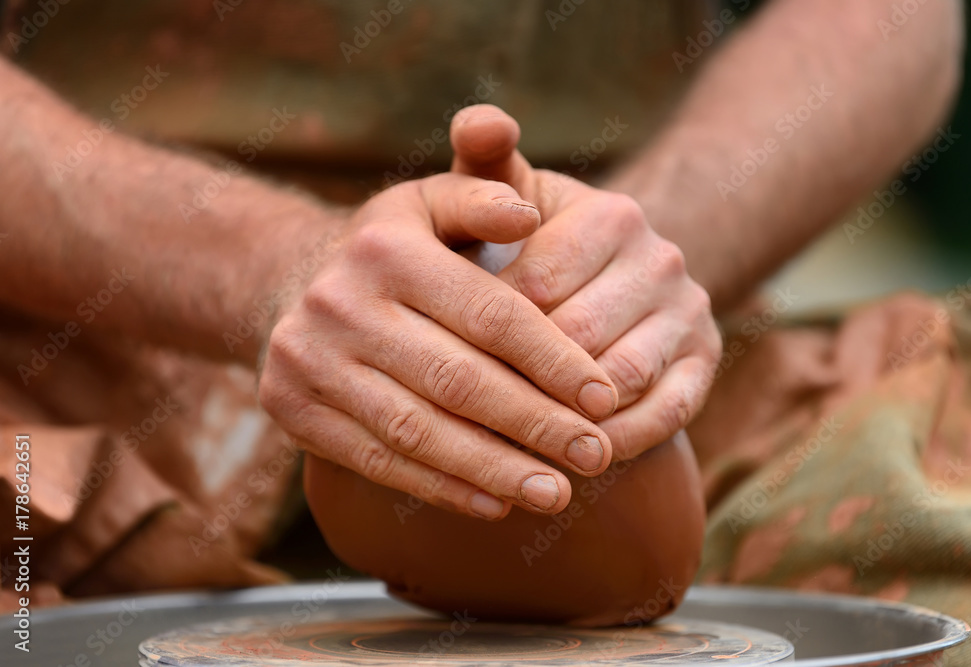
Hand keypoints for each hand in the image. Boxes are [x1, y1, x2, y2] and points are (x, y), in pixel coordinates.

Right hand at [258, 173, 620, 520]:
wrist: (299, 285)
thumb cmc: (400, 247)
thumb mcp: (436, 202)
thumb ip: (484, 195)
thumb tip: (528, 213)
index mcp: (388, 246)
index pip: (490, 314)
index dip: (553, 360)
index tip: (604, 399)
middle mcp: (338, 300)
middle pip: (457, 379)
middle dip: (534, 423)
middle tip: (594, 456)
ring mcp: (307, 359)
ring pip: (416, 430)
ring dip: (493, 468)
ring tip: (555, 493)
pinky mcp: (289, 408)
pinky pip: (374, 460)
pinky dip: (439, 487)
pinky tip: (494, 504)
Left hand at [450, 105, 721, 459]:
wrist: (606, 281)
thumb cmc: (531, 242)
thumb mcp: (507, 200)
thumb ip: (484, 167)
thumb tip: (480, 120)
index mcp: (611, 215)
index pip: (537, 286)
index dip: (482, 330)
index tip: (435, 361)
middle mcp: (662, 259)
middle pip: (577, 338)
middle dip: (518, 381)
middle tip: (459, 417)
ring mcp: (691, 313)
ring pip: (618, 381)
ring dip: (564, 420)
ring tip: (505, 447)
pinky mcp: (707, 362)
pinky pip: (665, 415)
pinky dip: (617, 441)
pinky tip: (570, 456)